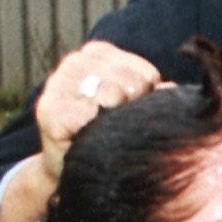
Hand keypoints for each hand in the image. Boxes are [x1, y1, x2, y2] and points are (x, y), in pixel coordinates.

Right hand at [0, 41, 168, 221]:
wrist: (66, 168)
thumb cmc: (104, 134)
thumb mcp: (131, 106)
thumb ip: (153, 93)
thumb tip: (172, 89)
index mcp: (98, 53)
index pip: (146, 74)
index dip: (146, 102)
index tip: (127, 115)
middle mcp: (75, 61)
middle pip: (133, 84)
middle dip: (131, 110)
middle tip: (110, 128)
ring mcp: (58, 83)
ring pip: (112, 96)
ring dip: (112, 122)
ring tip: (99, 132)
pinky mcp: (49, 110)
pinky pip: (90, 116)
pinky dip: (94, 132)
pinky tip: (85, 139)